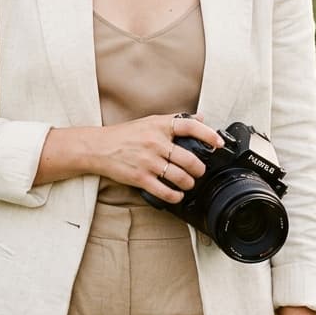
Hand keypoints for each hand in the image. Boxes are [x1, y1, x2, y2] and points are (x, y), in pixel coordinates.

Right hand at [94, 112, 223, 203]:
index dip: (208, 134)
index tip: (218, 143)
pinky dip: (175, 196)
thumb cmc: (125, 135)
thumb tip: (200, 118)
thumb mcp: (150, 122)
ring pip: (180, 178)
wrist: (98, 147)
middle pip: (189, 159)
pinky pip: (165, 191)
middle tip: (199, 171)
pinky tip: (176, 195)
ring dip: (189, 184)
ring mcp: (148, 161)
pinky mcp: (140, 178)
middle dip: (199, 169)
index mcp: (159, 126)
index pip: (190, 126)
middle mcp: (155, 142)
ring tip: (188, 183)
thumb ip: (175, 120)